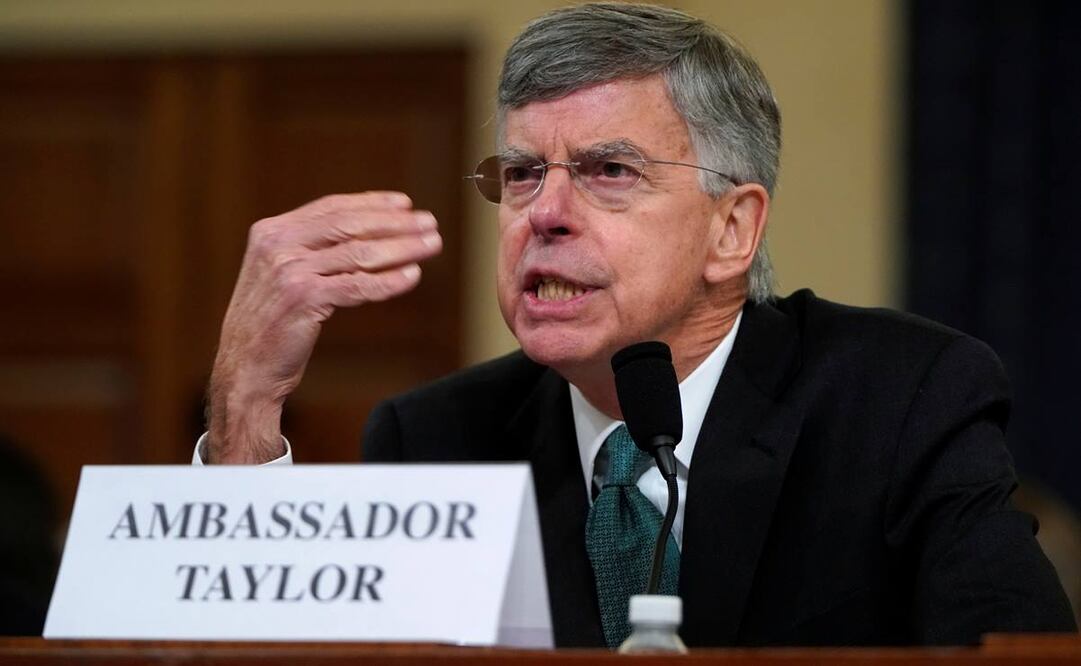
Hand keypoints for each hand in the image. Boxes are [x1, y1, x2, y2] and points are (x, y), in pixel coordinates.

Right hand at [206, 192, 441, 462]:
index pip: (331, 207)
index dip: (371, 203)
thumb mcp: (280, 274)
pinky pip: (357, 285)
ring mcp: (289, 271)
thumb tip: (365, 232)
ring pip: (359, 253)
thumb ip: (309, 250)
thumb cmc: (270, 324)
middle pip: (350, 225)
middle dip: (395, 223)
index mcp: (272, 231)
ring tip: (431, 246)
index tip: (404, 204)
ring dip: (402, 247)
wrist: (244, 368)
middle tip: (429, 223)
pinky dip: (389, 281)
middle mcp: (278, 245)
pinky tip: (413, 276)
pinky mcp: (304, 298)